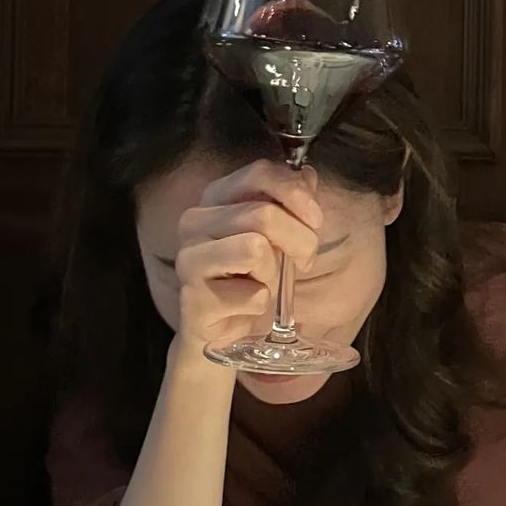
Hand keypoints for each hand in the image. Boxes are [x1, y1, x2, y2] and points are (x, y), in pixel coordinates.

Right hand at [172, 160, 322, 348]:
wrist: (222, 332)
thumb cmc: (250, 278)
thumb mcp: (278, 236)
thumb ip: (290, 203)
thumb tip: (308, 174)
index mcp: (216, 198)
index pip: (259, 173)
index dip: (295, 193)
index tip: (316, 220)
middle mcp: (195, 222)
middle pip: (264, 214)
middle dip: (299, 241)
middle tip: (302, 263)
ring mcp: (189, 259)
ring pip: (255, 248)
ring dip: (272, 273)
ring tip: (261, 283)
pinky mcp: (193, 298)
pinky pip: (251, 295)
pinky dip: (261, 304)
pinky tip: (244, 308)